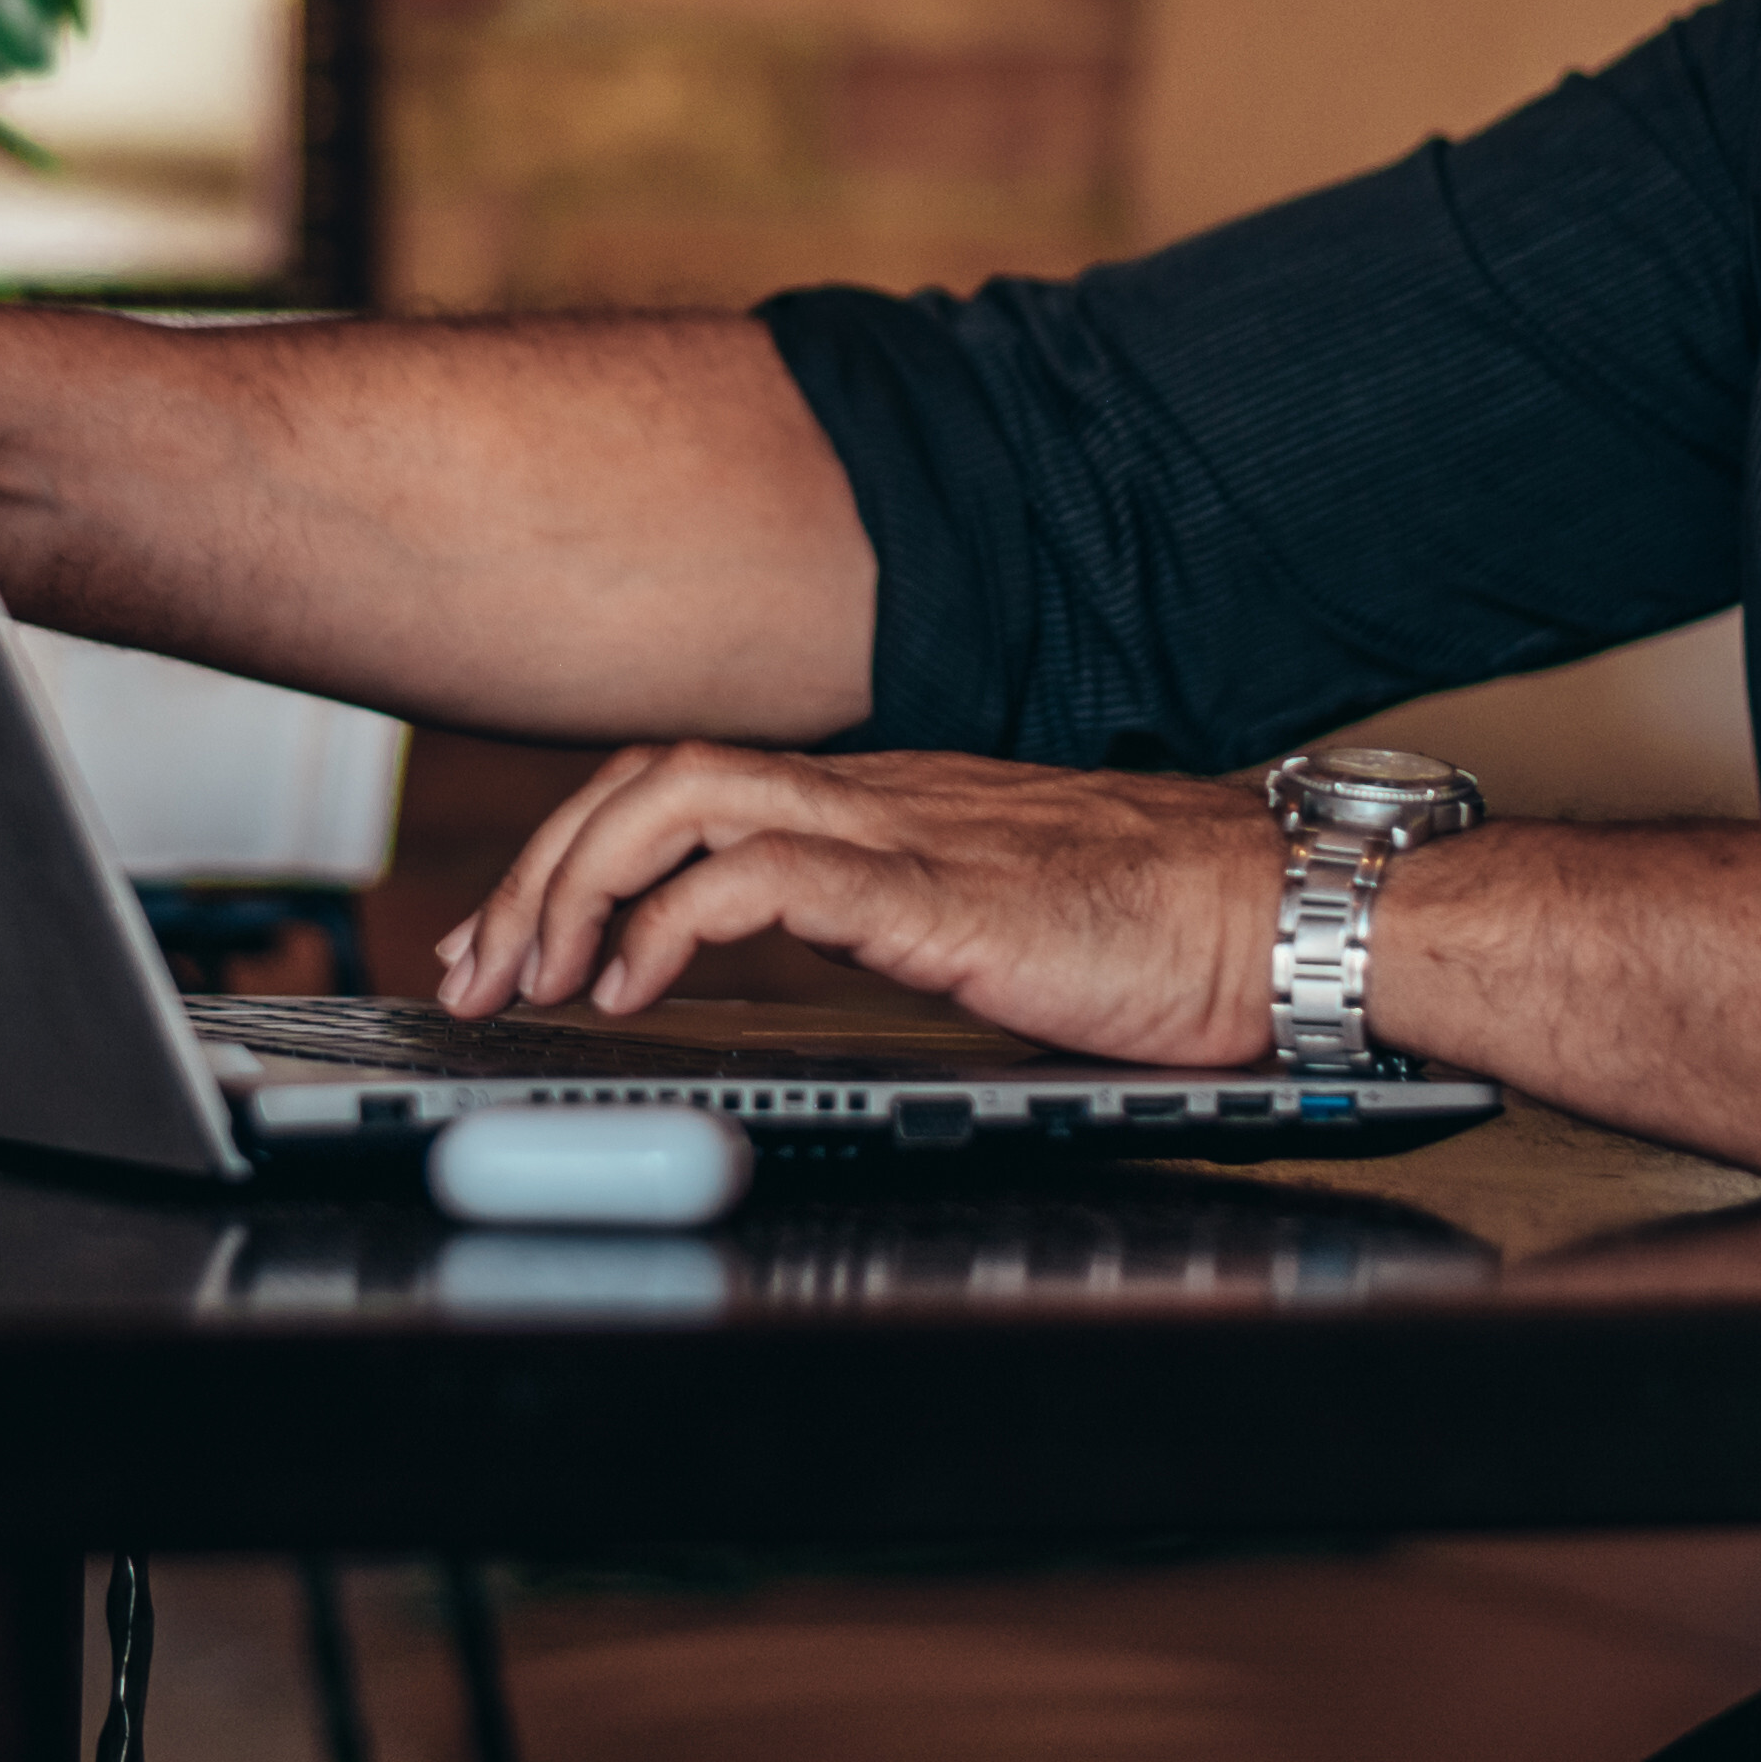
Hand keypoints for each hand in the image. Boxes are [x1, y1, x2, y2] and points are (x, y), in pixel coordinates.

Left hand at [431, 743, 1294, 1069]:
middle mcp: (871, 796)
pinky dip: (670, 922)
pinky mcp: (933, 892)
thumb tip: (789, 971)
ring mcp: (900, 831)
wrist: (1287, 918)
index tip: (511, 939)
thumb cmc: (1168, 935)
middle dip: (535, 866)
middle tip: (472, 969)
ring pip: (679, 798)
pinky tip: (633, 986)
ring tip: (528, 978)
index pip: (685, 784)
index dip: (576, 850)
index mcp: (879, 803)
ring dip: (575, 884)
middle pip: (651, 775)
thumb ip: (887, 925)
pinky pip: (762, 872)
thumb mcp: (983, 923)